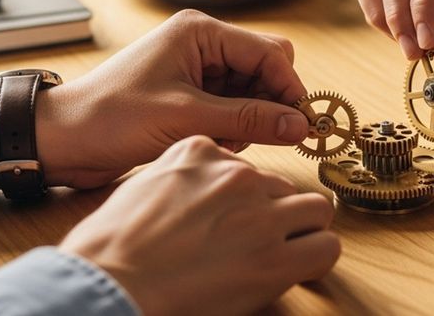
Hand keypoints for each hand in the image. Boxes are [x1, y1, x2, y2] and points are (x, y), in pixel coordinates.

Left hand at [0, 9, 311, 190]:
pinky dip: (234, 128)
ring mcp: (196, 69)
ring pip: (253, 90)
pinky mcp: (189, 95)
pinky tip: (216, 143)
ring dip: (251, 119)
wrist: (62, 140)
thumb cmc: (110, 117)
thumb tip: (298, 123)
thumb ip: (248, 119)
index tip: (302, 124)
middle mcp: (202, 44)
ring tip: (227, 142)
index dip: (290, 89)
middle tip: (267, 137)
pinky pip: (233, 107)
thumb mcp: (186, 118)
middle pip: (266, 69)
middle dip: (270, 103)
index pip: (270, 52)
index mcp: (200, 32)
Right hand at [59, 136, 339, 315]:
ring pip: (315, 210)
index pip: (247, 167)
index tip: (231, 220)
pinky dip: (315, 259)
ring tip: (278, 256)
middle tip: (253, 244)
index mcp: (201, 150)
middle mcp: (237, 175)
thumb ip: (184, 178)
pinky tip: (295, 271)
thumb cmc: (109, 246)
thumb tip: (203, 195)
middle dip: (274, 215)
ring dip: (301, 232)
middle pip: (283, 188)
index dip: (243, 199)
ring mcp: (259, 215)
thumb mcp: (144, 184)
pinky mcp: (274, 258)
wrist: (108, 282)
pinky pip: (325, 247)